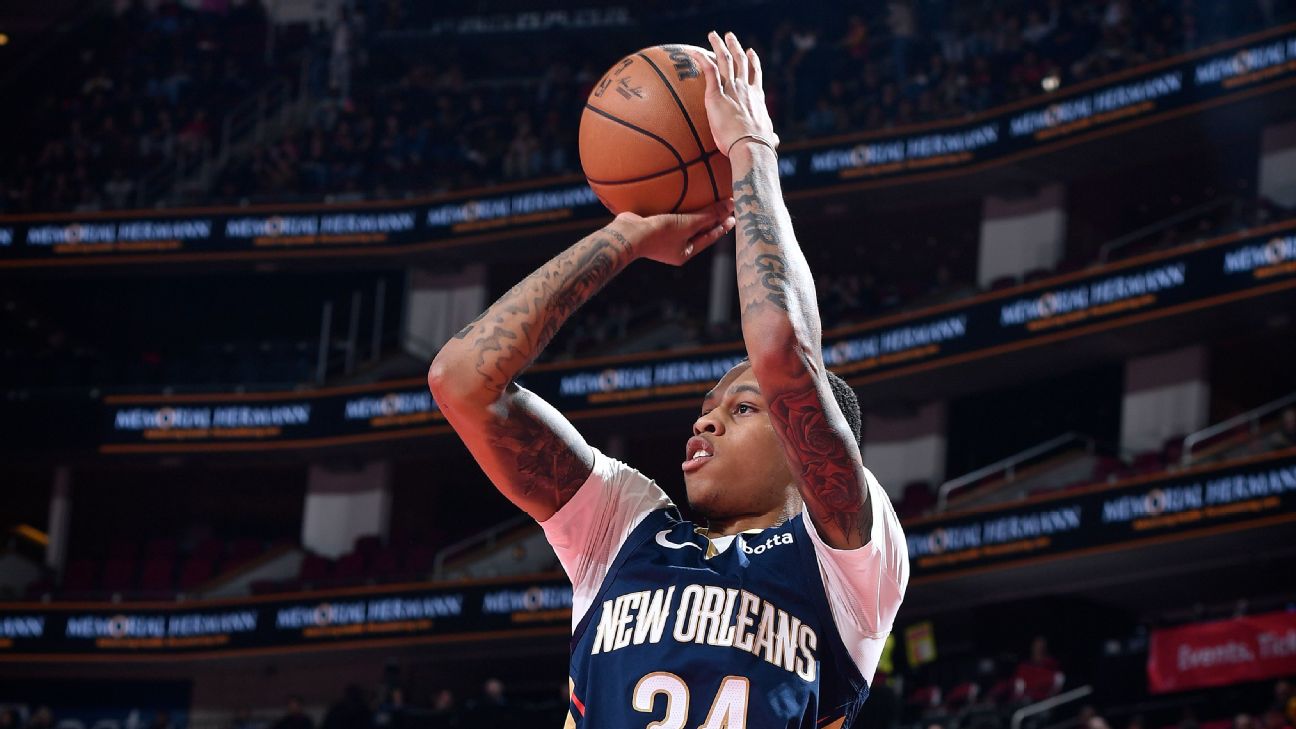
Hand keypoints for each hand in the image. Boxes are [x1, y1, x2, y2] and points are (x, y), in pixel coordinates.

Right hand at [614, 198, 734, 265]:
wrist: (626, 234)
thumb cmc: (659, 234)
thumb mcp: (688, 224)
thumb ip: (709, 215)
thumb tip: (731, 205)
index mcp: (684, 252)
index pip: (709, 237)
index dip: (722, 226)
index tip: (734, 216)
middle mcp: (673, 247)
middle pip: (696, 231)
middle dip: (709, 220)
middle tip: (723, 208)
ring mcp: (660, 236)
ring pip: (681, 222)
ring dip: (692, 211)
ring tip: (702, 198)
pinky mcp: (649, 224)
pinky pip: (667, 214)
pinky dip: (674, 205)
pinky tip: (677, 192)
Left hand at [692, 31, 779, 157]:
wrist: (750, 145)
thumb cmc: (758, 145)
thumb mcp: (767, 138)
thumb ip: (770, 136)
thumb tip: (776, 141)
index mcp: (757, 97)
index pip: (755, 74)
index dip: (753, 61)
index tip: (750, 51)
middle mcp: (745, 88)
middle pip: (740, 61)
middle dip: (735, 46)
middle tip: (730, 36)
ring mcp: (731, 89)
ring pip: (725, 60)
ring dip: (718, 45)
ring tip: (713, 35)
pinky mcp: (716, 95)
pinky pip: (709, 71)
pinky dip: (701, 59)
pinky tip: (694, 51)